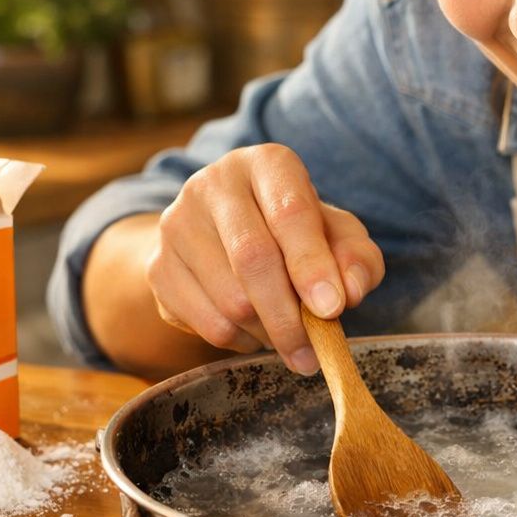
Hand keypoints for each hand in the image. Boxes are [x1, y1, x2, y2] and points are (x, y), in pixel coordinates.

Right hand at [146, 144, 384, 373]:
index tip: (333, 309)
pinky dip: (241, 340)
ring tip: (289, 337)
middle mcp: (213, 184)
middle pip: (253, 259)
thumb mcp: (339, 236)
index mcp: (266, 164)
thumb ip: (357, 259)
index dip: (312, 264)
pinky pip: (206, 323)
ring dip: (268, 333)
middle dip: (289, 316)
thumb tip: (351, 291)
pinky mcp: (159, 266)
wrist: (226, 236)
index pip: (290, 213)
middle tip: (314, 352)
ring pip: (229, 299)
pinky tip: (256, 330)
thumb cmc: (296, 233)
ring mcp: (177, 224)